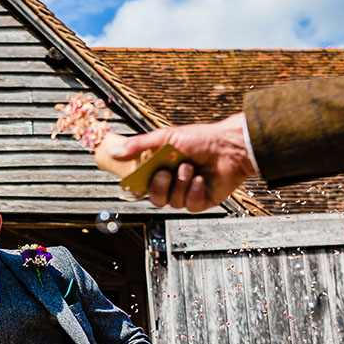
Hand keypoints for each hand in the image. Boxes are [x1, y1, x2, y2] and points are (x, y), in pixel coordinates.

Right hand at [106, 113, 257, 212]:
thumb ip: (138, 146)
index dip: (139, 185)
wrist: (230, 146)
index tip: (138, 179)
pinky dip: (194, 191)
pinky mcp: (201, 201)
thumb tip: (114, 152)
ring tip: (191, 168)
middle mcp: (173, 183)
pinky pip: (189, 205)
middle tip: (167, 172)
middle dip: (159, 186)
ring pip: (172, 202)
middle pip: (154, 198)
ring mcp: (187, 193)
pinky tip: (201, 179)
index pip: (143, 185)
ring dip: (180, 184)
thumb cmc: (201, 138)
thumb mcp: (166, 137)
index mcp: (162, 168)